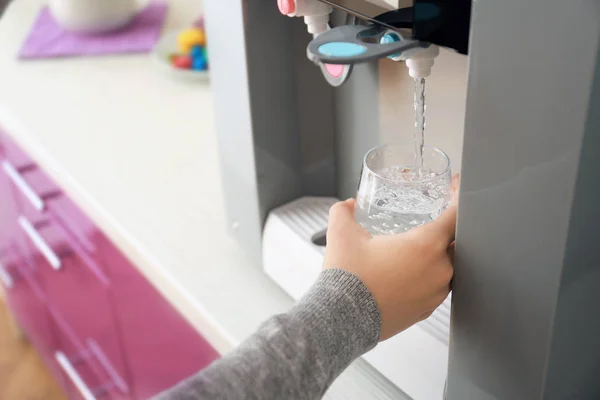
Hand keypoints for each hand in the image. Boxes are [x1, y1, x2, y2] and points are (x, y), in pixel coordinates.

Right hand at [323, 177, 458, 340]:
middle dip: (444, 230)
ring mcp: (435, 293)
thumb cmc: (348, 278)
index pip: (457, 215)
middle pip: (455, 242)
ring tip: (411, 252)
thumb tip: (347, 205)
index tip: (454, 189)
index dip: (459, 197)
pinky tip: (405, 275)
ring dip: (434, 257)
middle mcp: (439, 270)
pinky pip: (435, 288)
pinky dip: (425, 278)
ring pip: (446, 267)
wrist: (343, 320)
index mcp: (426, 245)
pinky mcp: (427, 310)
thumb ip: (344, 211)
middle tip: (428, 221)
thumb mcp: (341, 234)